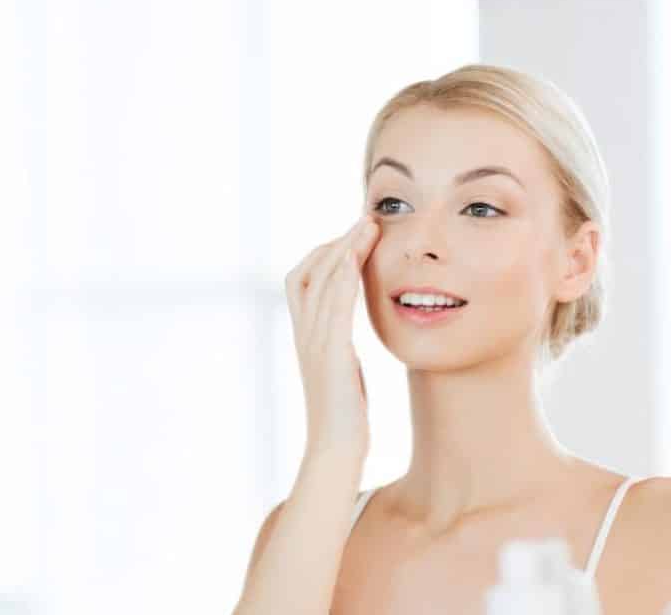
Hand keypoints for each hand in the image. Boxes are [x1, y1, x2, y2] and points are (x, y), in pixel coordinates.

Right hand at [284, 214, 380, 457]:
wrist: (336, 450)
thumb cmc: (345, 417)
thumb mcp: (340, 372)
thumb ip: (339, 350)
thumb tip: (346, 342)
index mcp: (305, 336)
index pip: (301, 279)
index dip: (324, 253)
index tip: (352, 237)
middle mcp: (304, 334)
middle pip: (309, 271)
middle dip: (337, 242)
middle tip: (364, 220)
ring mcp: (314, 343)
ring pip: (322, 282)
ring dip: (345, 249)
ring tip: (368, 227)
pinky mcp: (330, 354)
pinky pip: (334, 306)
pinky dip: (343, 278)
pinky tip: (357, 259)